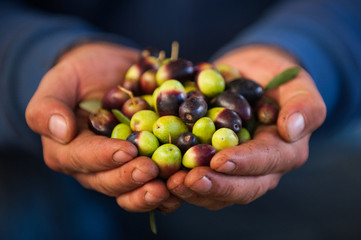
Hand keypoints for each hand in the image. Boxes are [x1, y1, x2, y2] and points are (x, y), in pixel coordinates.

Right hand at [25, 42, 180, 211]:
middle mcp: (94, 166)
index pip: (82, 158)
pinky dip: (169, 186)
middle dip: (130, 178)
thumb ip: (49, 105)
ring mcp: (120, 168)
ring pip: (132, 190)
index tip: (126, 150)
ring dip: (150, 193)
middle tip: (151, 170)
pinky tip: (184, 183)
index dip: (104, 157)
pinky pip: (154, 182)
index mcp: (68, 149)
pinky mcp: (143, 164)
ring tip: (169, 187)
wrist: (111, 72)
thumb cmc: (82, 74)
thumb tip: (59, 131)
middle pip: (109, 181)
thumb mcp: (61, 80)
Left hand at [167, 45, 325, 209]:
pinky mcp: (214, 167)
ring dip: (193, 191)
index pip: (266, 162)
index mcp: (284, 151)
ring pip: (218, 192)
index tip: (218, 160)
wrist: (251, 77)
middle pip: (241, 187)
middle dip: (215, 186)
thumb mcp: (298, 83)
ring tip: (170, 184)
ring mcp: (236, 171)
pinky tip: (163, 176)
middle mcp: (261, 169)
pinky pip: (200, 180)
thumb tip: (291, 129)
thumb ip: (304, 105)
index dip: (243, 163)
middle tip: (188, 181)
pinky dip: (181, 181)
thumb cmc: (276, 78)